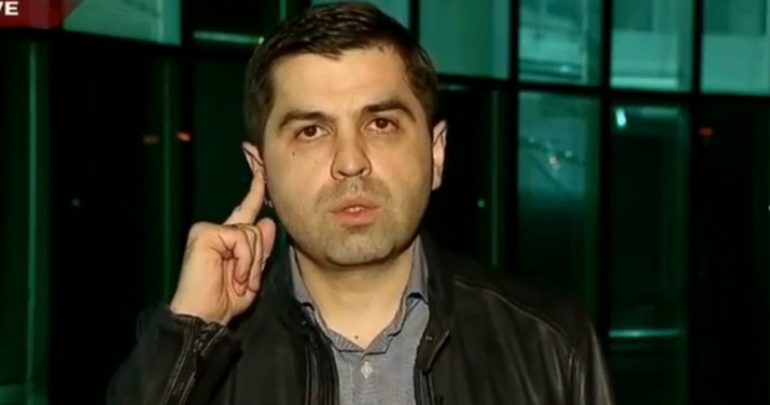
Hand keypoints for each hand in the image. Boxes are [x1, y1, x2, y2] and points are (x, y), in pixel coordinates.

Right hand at [169, 169, 275, 324]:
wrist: (203, 317)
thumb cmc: (224, 301)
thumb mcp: (252, 275)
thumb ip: (260, 249)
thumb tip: (267, 221)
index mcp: (228, 237)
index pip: (247, 208)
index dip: (256, 187)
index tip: (262, 166)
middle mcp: (217, 229)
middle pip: (256, 228)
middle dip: (259, 257)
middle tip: (246, 282)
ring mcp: (208, 229)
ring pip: (251, 233)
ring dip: (251, 263)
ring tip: (239, 281)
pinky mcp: (205, 233)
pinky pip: (241, 238)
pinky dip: (244, 261)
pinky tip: (233, 275)